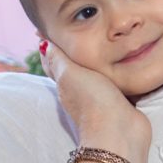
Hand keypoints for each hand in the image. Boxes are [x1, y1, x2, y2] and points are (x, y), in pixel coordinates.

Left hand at [40, 41, 149, 160]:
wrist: (119, 133)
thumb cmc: (92, 101)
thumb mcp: (70, 75)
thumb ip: (58, 59)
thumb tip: (42, 44)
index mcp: (65, 83)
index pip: (54, 62)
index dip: (50, 47)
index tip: (48, 30)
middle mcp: (80, 91)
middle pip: (73, 68)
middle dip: (73, 51)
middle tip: (77, 31)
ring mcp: (100, 97)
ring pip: (94, 75)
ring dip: (96, 62)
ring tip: (101, 43)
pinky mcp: (119, 102)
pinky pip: (114, 83)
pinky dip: (114, 73)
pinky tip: (120, 64)